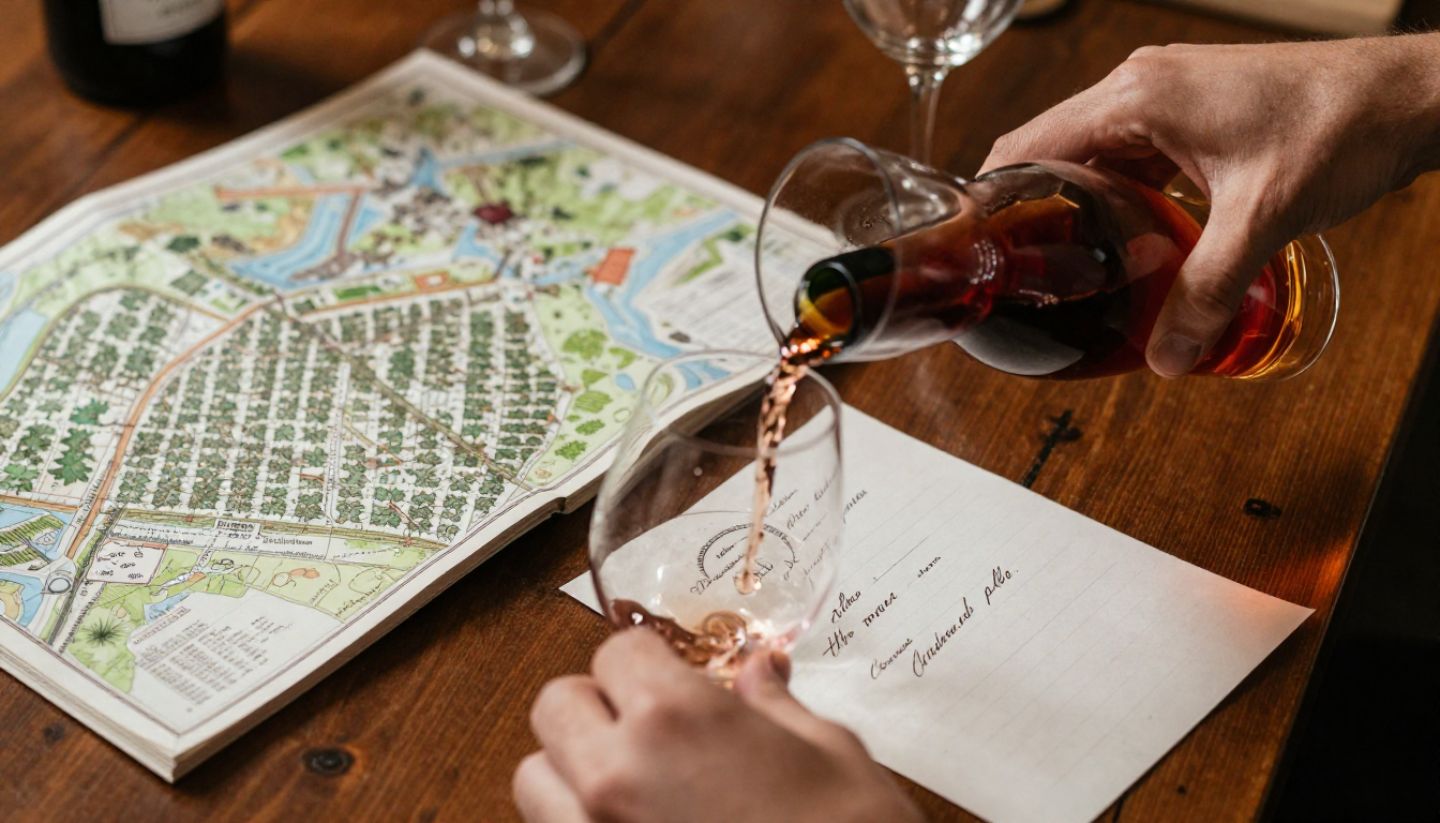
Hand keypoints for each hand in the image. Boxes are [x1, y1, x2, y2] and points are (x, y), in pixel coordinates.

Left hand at [513, 629, 923, 822]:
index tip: (673, 678)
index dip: (648, 661)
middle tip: (646, 725)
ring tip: (630, 785)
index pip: (617, 651)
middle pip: (557, 705)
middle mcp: (617, 774)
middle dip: (596, 705)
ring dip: (570, 770)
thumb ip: (777, 708)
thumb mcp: (833, 756)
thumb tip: (760, 674)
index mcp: (676, 719)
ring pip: (534, 778)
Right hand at [982, 35, 1439, 375]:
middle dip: (1034, 213)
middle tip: (1027, 276)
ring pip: (1089, 155)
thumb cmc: (1342, 127)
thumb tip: (1165, 356)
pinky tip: (1129, 241)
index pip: (1025, 146)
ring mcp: (1163, 95)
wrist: (1408, 96)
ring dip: (1078, 207)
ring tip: (1069, 268)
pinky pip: (1129, 155)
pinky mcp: (1189, 110)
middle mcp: (1138, 86)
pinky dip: (1119, 197)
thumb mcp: (1262, 219)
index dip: (993, 201)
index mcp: (1134, 96)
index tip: (981, 254)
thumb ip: (1206, 292)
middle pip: (1048, 152)